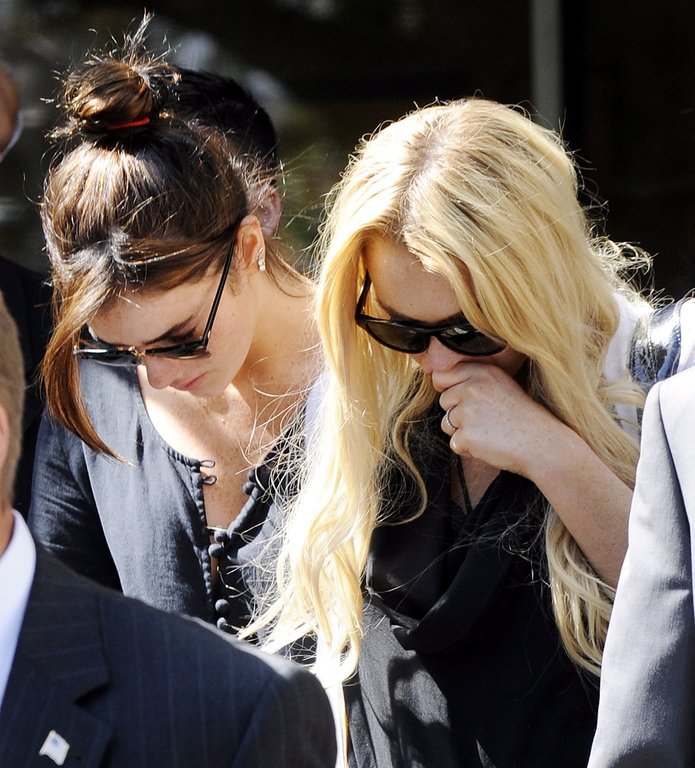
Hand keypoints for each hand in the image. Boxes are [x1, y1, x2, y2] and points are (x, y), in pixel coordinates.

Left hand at [433, 362, 563, 478]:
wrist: (542, 443)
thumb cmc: (522, 416)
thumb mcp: (501, 385)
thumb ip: (472, 380)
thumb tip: (437, 380)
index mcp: (481, 372)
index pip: (441, 376)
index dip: (448, 389)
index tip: (464, 400)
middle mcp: (472, 387)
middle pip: (443, 401)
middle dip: (458, 413)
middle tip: (486, 419)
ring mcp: (468, 412)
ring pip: (446, 423)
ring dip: (462, 431)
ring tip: (489, 431)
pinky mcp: (466, 436)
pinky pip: (454, 443)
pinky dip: (468, 448)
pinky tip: (489, 444)